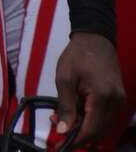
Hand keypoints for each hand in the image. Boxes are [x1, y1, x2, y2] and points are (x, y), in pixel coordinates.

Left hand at [55, 32, 124, 147]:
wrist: (95, 37)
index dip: (75, 140)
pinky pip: (105, 117)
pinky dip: (91, 119)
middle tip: (58, 128)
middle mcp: (115, 102)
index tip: (60, 145)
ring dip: (84, 128)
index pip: (91, 129)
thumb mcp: (65, 78)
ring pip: (102, 126)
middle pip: (98, 132)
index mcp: (103, 96)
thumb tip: (63, 130)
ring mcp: (119, 100)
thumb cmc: (78, 54)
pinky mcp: (118, 98)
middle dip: (78, 135)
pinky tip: (76, 112)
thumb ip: (65, 106)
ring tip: (63, 118)